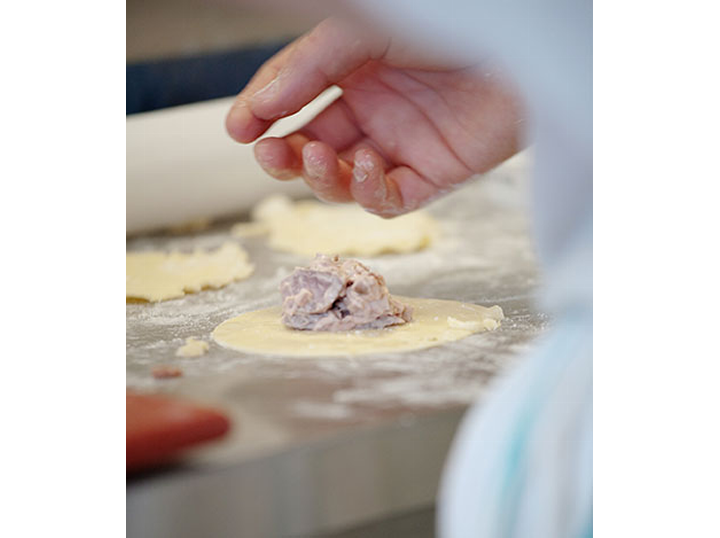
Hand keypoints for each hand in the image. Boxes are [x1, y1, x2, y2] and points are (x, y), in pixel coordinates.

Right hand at [226, 17, 523, 216]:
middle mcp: (375, 115)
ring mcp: (402, 148)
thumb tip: (258, 108)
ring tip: (313, 155)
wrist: (518, 46)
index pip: (296, 102)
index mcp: (355, 76)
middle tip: (266, 153)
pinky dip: (370, 190)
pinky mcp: (432, 176)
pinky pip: (388, 198)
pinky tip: (367, 163)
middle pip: (314, 150)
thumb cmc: (447, 27)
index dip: (264, 116)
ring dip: (320, 176)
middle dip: (284, 157)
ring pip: (344, 182)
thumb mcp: (361, 35)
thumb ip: (308, 69)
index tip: (237, 128)